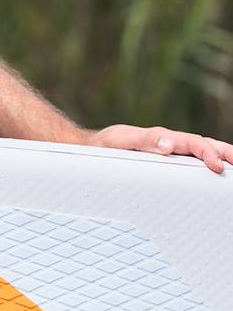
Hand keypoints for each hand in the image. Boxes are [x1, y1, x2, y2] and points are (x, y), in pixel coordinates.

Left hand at [85, 124, 232, 173]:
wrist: (92, 148)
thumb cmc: (106, 145)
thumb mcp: (121, 140)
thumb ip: (143, 141)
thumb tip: (167, 145)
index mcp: (161, 138)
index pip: (191, 142)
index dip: (205, 152)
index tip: (216, 164)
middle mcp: (169, 143)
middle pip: (203, 144)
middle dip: (224, 151)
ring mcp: (170, 152)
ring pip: (201, 151)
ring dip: (222, 156)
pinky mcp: (168, 162)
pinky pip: (192, 162)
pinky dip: (209, 163)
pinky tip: (219, 172)